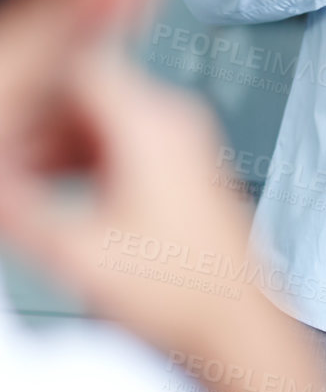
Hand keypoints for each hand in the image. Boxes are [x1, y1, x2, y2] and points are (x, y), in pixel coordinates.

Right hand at [0, 46, 266, 359]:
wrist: (237, 324)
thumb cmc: (183, 293)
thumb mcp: (78, 253)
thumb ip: (22, 212)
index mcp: (151, 125)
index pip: (78, 66)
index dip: (31, 85)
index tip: (7, 108)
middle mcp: (171, 120)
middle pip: (86, 89)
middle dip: (35, 116)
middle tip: (5, 149)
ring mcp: (179, 139)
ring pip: (98, 114)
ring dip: (51, 139)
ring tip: (15, 174)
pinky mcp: (178, 163)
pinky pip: (117, 137)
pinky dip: (78, 155)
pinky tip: (45, 185)